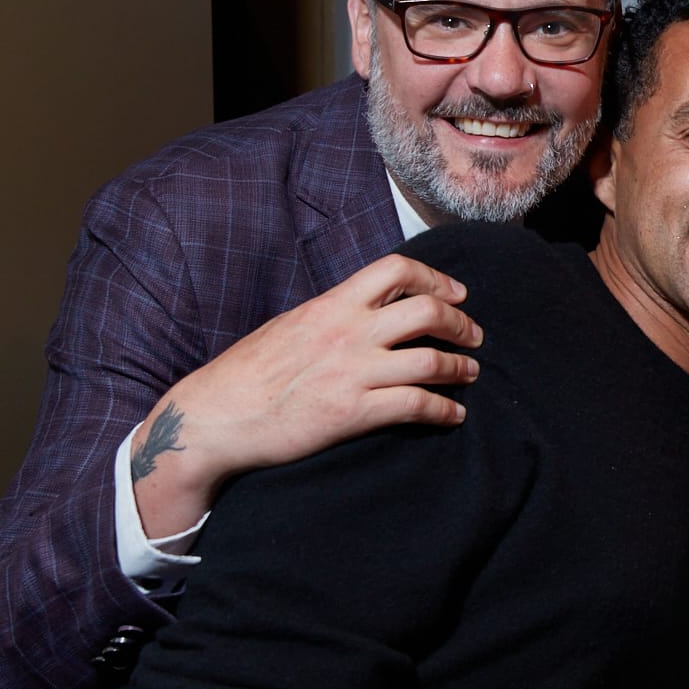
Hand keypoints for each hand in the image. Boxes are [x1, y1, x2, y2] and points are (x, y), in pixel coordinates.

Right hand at [130, 255, 481, 537]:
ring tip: (470, 374)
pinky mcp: (353, 412)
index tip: (456, 294)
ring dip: (461, 368)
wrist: (214, 418)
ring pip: (431, 360)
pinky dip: (444, 410)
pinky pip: (417, 406)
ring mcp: (353, 372)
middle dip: (461, 322)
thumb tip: (363, 310)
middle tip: (474, 336)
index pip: (396, 270)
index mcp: (331, 304)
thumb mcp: (290, 326)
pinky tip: (453, 415)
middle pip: (427, 310)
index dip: (436, 279)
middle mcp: (348, 332)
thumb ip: (331, 315)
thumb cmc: (247, 374)